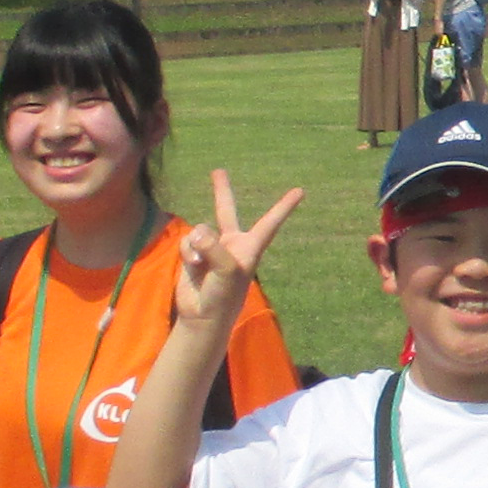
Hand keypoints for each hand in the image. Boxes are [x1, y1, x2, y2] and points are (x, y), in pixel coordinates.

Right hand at [175, 169, 299, 323]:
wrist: (202, 317)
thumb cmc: (223, 296)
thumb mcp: (226, 271)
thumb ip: (213, 247)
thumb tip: (197, 232)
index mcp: (249, 247)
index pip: (270, 222)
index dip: (284, 206)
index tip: (300, 191)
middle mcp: (231, 244)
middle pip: (226, 210)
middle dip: (221, 191)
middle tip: (218, 171)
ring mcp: (210, 248)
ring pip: (199, 229)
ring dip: (196, 247)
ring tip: (201, 266)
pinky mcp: (193, 254)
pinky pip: (187, 241)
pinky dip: (187, 253)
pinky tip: (192, 266)